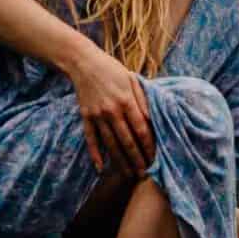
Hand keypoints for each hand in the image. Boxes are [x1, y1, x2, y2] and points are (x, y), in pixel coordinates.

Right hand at [67, 41, 155, 177]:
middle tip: (144, 174)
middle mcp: (112, 110)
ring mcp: (97, 115)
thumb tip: (153, 120)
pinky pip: (91, 139)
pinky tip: (101, 168)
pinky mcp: (86, 116)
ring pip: (110, 144)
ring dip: (120, 161)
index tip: (156, 159)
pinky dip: (95, 154)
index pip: (142, 130)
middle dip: (137, 160)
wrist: (83, 62)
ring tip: (129, 175)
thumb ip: (143, 100)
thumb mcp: (132, 80)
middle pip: (127, 141)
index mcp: (127, 100)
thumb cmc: (112, 70)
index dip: (149, 147)